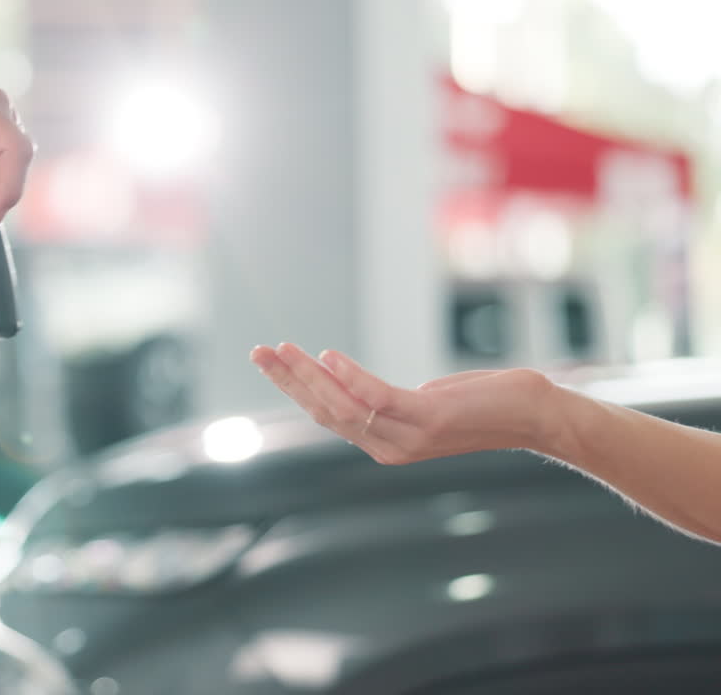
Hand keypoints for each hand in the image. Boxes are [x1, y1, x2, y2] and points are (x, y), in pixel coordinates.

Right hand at [250, 343, 557, 463]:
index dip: (293, 388)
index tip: (270, 359)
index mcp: (385, 443)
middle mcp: (389, 447)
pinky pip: (376, 397)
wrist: (538, 416)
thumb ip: (395, 399)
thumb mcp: (431, 402)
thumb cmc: (488, 403)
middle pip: (324, 411)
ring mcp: (407, 436)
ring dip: (306, 376)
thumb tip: (366, 386)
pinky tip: (328, 355)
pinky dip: (348, 376)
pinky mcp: (426, 419)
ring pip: (342, 406)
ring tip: (281, 349)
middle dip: (286, 380)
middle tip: (258, 352)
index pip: (326, 414)